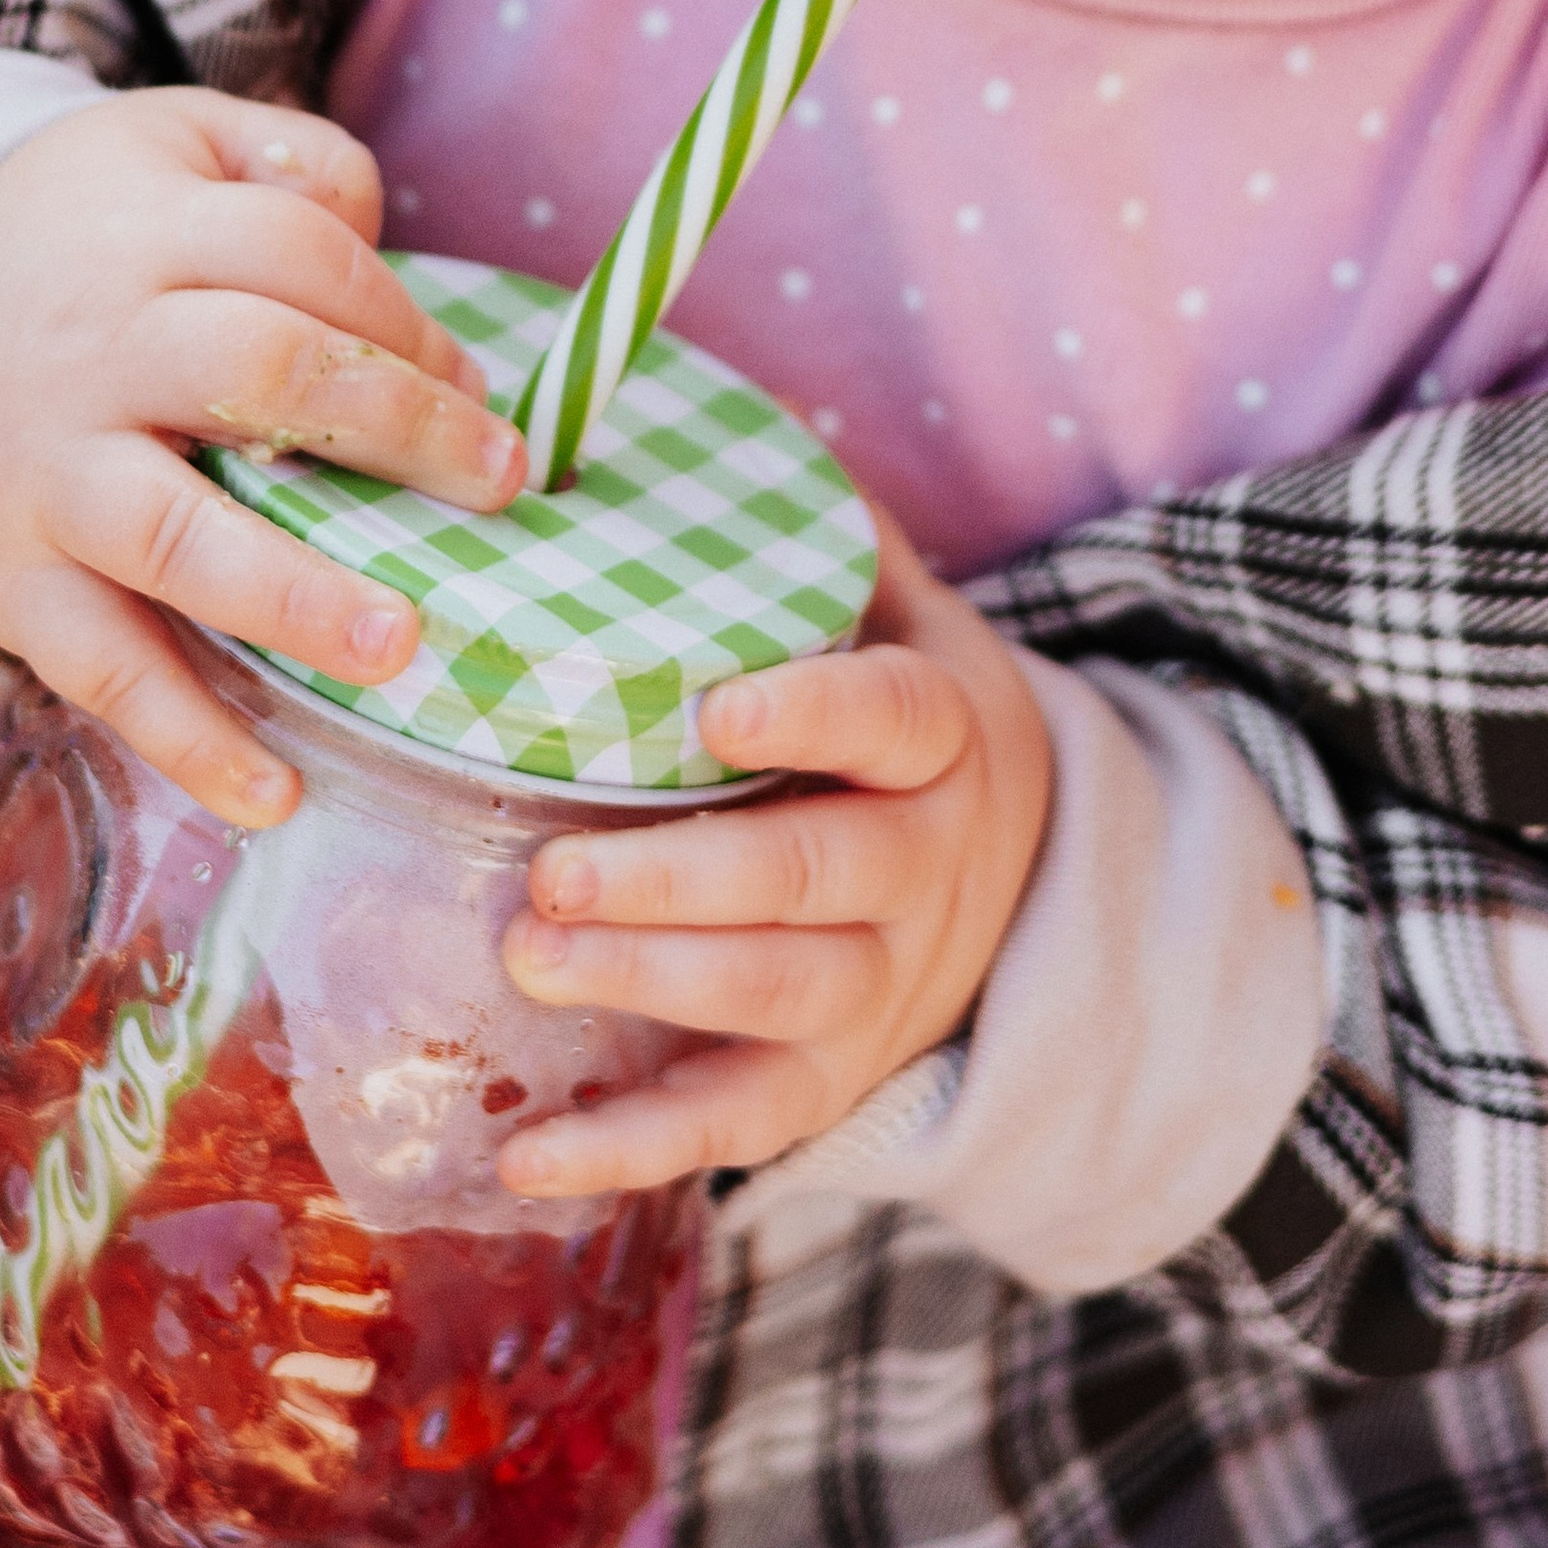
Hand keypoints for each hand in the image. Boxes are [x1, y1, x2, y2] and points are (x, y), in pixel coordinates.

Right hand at [0, 89, 525, 823]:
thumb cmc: (89, 237)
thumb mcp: (173, 145)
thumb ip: (290, 165)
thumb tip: (384, 233)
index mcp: (147, 236)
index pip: (298, 256)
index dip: (401, 320)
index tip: (478, 394)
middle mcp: (92, 351)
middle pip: (254, 369)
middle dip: (389, 424)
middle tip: (496, 484)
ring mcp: (44, 474)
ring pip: (169, 533)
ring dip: (289, 594)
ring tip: (396, 644)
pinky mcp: (4, 580)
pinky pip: (97, 667)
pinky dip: (184, 738)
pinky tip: (275, 793)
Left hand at [496, 513, 1053, 1194]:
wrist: (1025, 884)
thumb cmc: (904, 722)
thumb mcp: (902, 612)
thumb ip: (812, 524)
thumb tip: (690, 390)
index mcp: (941, 733)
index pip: (893, 720)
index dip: (813, 715)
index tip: (714, 709)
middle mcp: (924, 867)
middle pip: (814, 881)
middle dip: (679, 884)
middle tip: (550, 875)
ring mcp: (883, 985)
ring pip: (777, 997)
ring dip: (651, 986)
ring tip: (528, 960)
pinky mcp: (832, 1079)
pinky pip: (737, 1128)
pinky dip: (631, 1153)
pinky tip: (521, 1158)